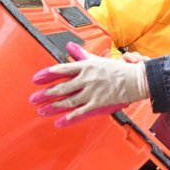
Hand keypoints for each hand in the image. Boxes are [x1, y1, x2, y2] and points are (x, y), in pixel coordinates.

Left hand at [30, 42, 149, 125]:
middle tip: (33, 99)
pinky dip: (69, 118)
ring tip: (42, 111)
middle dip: (45, 94)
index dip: (47, 75)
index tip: (36, 79)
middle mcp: (86, 79)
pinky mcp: (98, 104)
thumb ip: (81, 55)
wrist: (135, 79)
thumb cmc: (118, 70)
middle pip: (61, 87)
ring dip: (53, 107)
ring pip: (68, 101)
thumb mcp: (97, 59)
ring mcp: (92, 92)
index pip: (61, 70)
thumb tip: (70, 47)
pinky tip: (59, 122)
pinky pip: (81, 112)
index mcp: (86, 66)